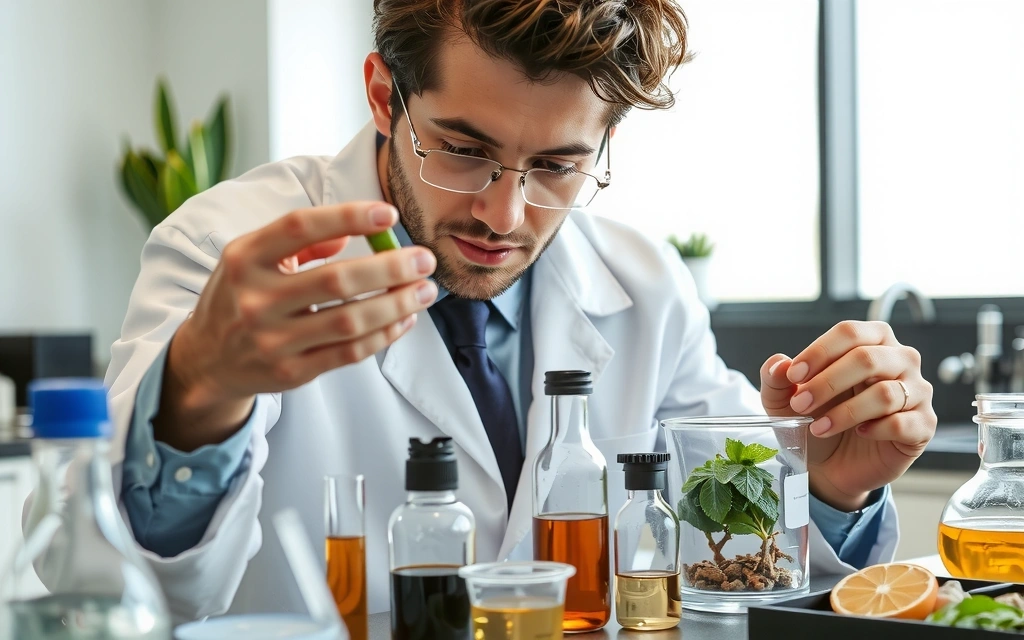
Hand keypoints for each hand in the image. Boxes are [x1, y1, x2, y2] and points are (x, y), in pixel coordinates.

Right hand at [156, 201, 437, 449]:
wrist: (207, 359)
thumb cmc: (239, 296)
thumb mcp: (252, 258)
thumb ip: (299, 242)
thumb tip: (349, 230)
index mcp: (245, 258)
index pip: (299, 227)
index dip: (348, 217)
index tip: (389, 214)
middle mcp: (255, 299)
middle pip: (337, 280)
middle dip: (391, 268)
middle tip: (424, 260)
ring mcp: (273, 341)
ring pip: (351, 321)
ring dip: (397, 304)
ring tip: (424, 290)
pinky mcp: (292, 373)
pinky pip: (349, 353)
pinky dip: (384, 335)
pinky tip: (404, 319)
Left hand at [759, 321, 936, 510]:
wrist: (831, 465)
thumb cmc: (815, 418)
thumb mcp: (784, 400)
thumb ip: (776, 378)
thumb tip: (778, 364)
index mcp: (872, 341)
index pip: (850, 333)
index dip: (819, 352)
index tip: (793, 375)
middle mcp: (900, 360)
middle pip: (868, 359)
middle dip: (827, 383)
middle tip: (800, 405)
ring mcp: (917, 392)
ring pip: (885, 393)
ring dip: (845, 412)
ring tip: (819, 427)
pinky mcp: (923, 426)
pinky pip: (903, 422)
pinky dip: (876, 429)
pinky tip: (859, 433)